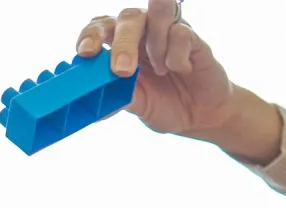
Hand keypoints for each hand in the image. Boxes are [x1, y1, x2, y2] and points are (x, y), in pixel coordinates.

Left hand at [76, 1, 240, 141]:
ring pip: (155, 14)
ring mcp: (168, 32)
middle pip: (127, 18)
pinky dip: (177, 55)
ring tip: (160, 69)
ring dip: (154, 42)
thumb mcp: (138, 106)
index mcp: (122, 46)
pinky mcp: (193, 37)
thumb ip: (118, 100)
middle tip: (123, 70)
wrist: (200, 116)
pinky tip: (181, 69)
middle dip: (122, 43)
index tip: (85, 52)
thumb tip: (93, 107)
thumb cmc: (165, 104)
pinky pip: (181, 32)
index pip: (101, 28)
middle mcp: (144, 33)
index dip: (91, 35)